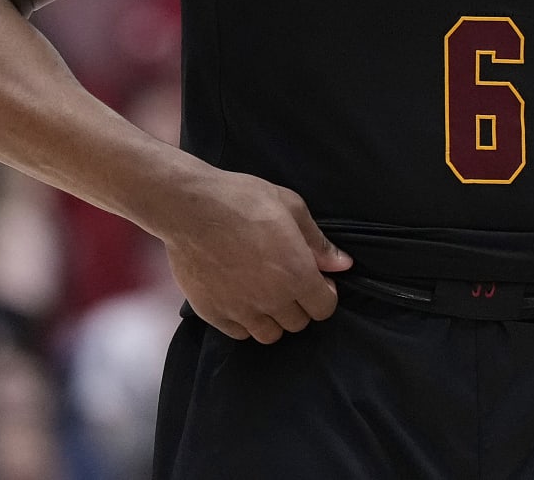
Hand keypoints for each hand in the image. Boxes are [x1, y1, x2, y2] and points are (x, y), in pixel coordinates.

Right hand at [158, 166, 351, 344]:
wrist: (190, 207)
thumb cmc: (243, 199)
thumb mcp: (290, 207)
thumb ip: (318, 242)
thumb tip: (343, 264)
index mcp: (297, 274)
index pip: (324, 308)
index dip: (324, 294)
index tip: (315, 280)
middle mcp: (272, 300)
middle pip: (298, 323)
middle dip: (299, 304)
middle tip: (287, 282)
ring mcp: (241, 310)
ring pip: (269, 334)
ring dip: (273, 318)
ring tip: (264, 294)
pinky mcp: (213, 313)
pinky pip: (239, 333)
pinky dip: (244, 322)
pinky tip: (240, 299)